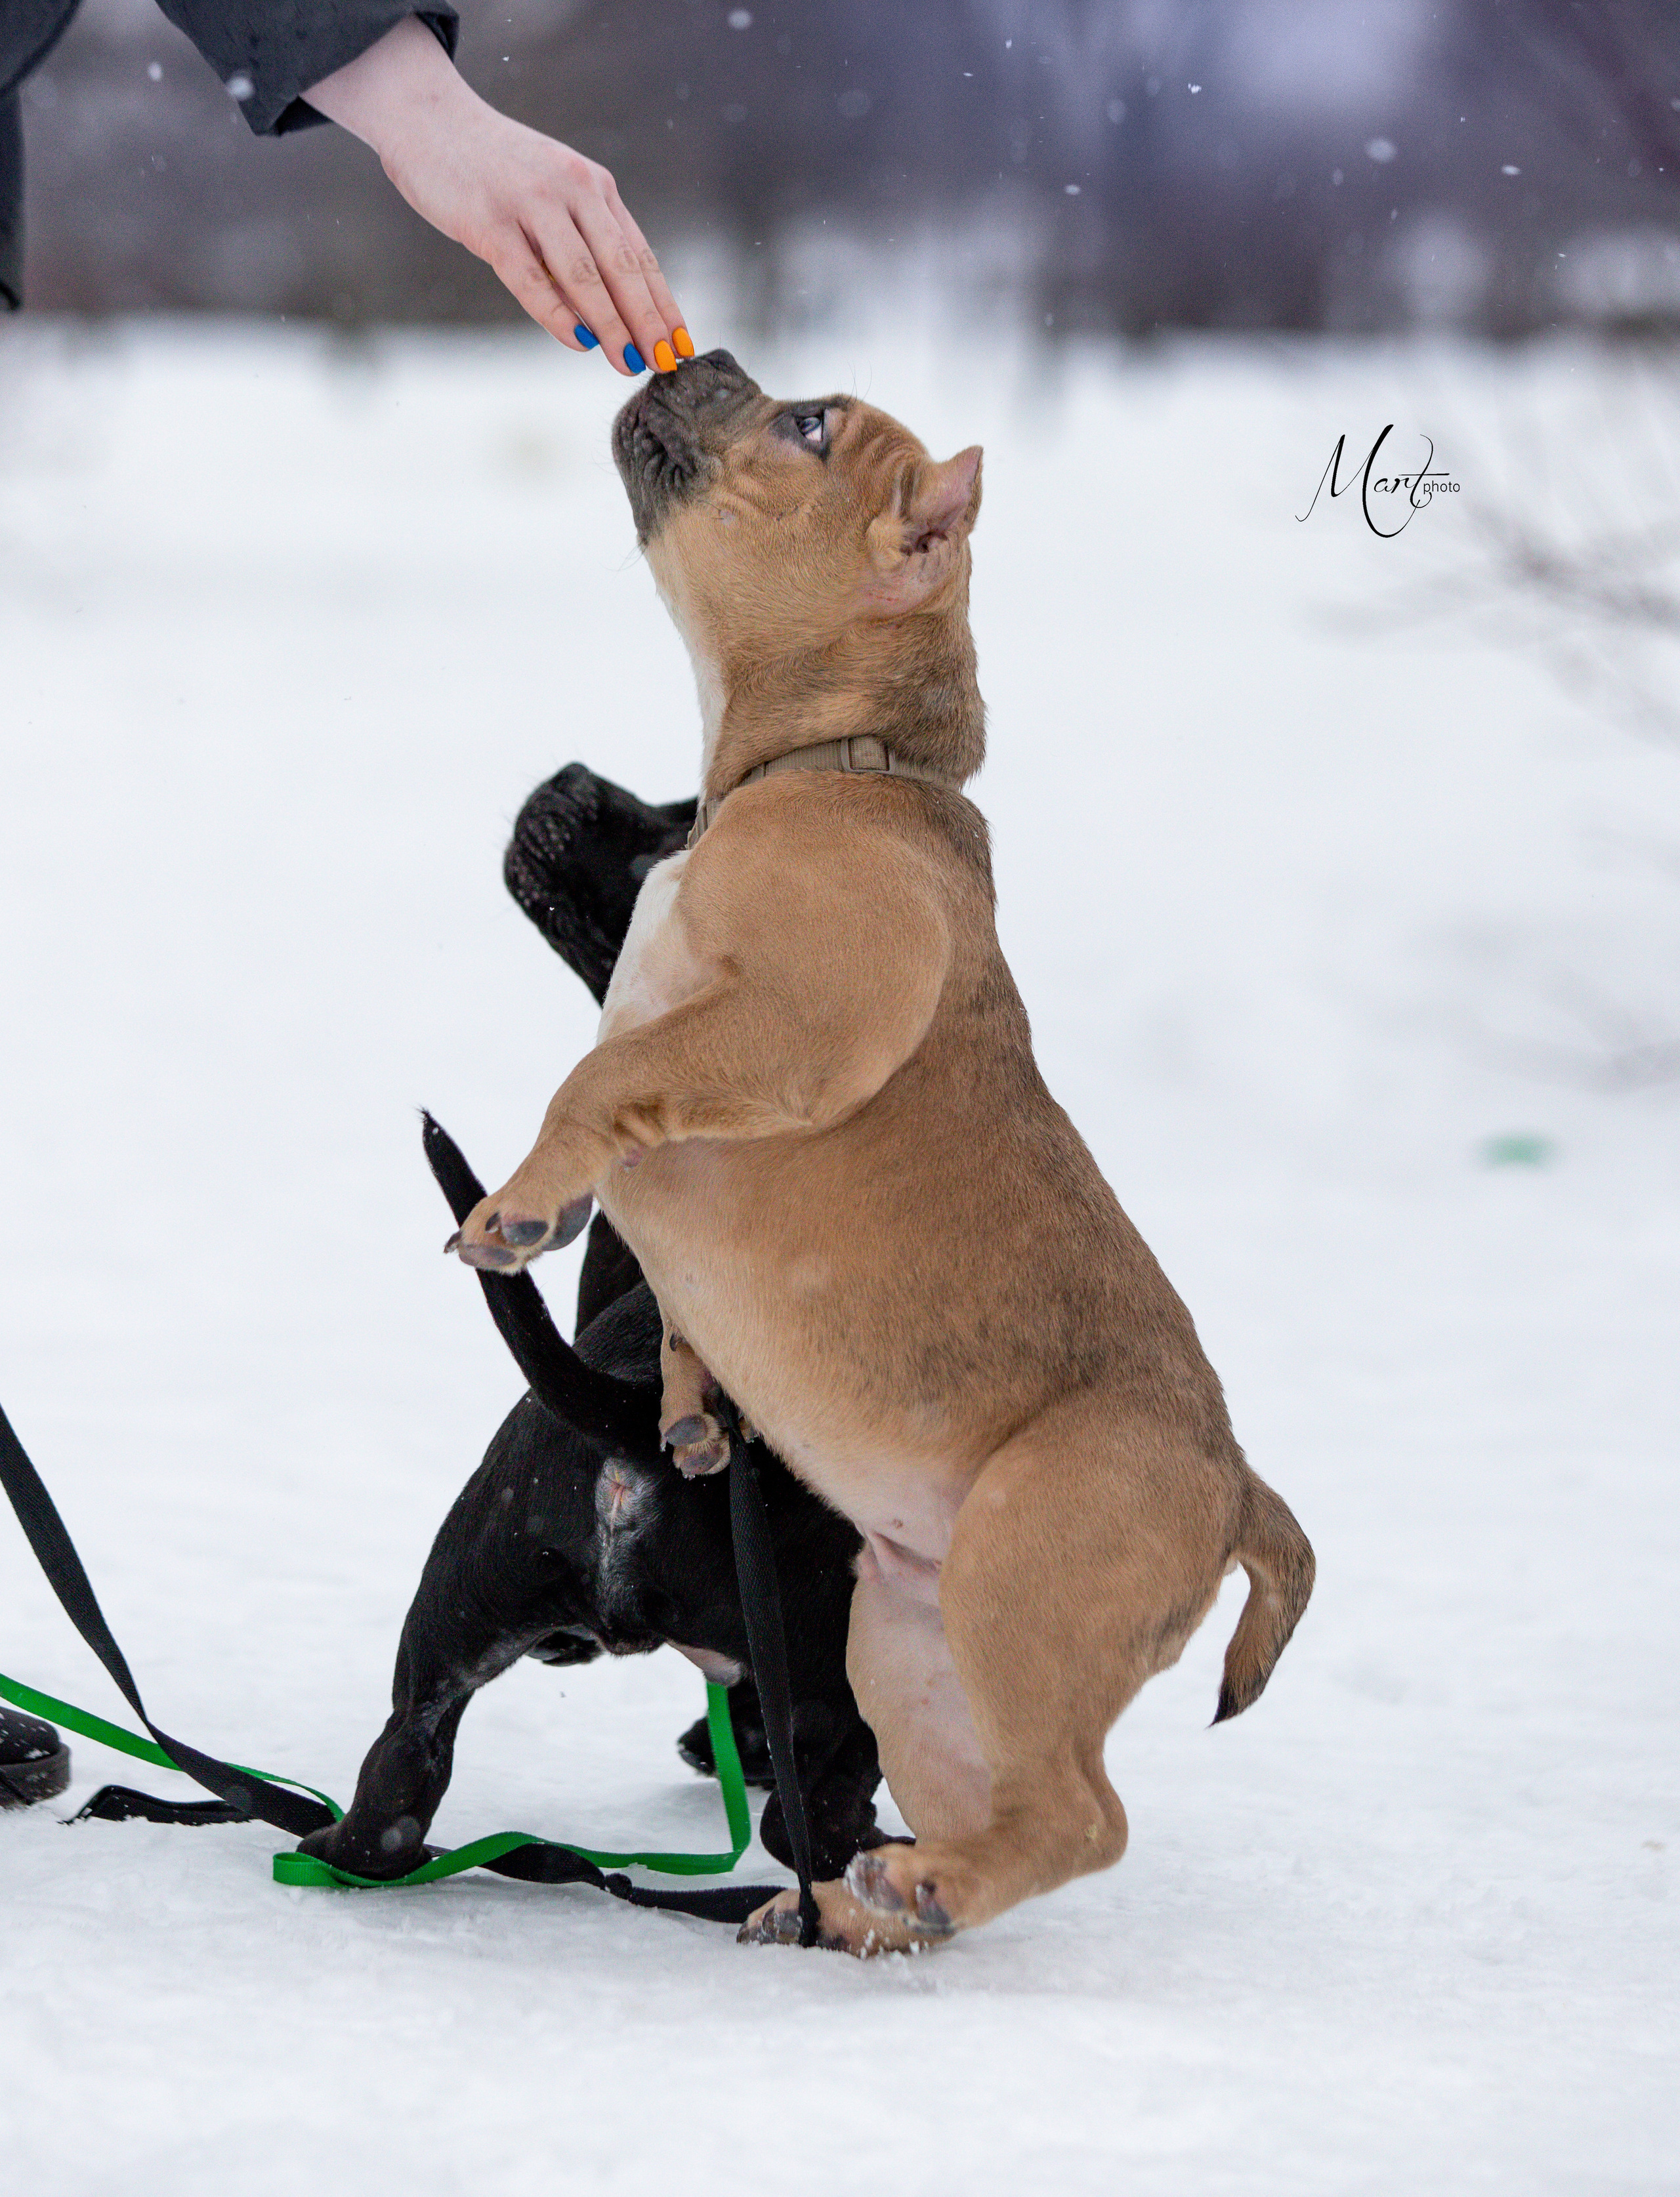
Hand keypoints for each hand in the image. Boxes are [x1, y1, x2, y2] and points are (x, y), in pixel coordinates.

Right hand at [305, 17, 690, 374]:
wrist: (429, 118)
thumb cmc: (494, 169)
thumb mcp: (551, 194)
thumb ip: (579, 242)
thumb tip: (607, 313)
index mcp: (593, 187)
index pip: (639, 255)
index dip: (663, 304)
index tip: (682, 345)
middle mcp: (571, 190)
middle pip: (621, 266)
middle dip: (647, 320)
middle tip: (665, 363)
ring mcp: (531, 203)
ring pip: (584, 274)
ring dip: (611, 324)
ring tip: (628, 363)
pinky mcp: (489, 221)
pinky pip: (530, 276)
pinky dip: (557, 313)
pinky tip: (579, 342)